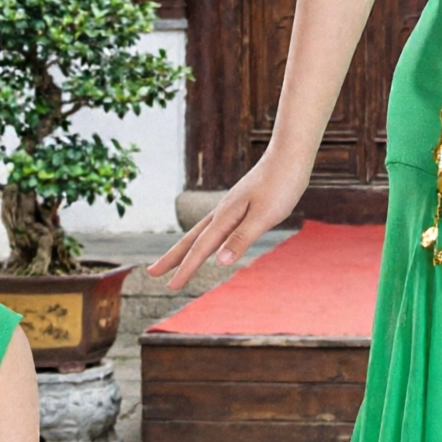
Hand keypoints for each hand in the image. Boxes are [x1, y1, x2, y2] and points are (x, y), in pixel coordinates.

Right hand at [148, 148, 309, 289]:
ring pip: (201, 231)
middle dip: (172, 257)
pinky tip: (209, 240)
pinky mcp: (239, 203)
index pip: (201, 248)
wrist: (290, 154)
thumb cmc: (281, 184)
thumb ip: (242, 238)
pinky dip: (204, 237)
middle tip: (151, 273)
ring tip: (173, 259)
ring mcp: (230, 206)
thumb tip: (219, 261)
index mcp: (226, 216)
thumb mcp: (265, 215)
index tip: (171, 287)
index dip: (186, 269)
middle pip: (191, 239)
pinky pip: (214, 226)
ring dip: (185, 247)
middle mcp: (223, 211)